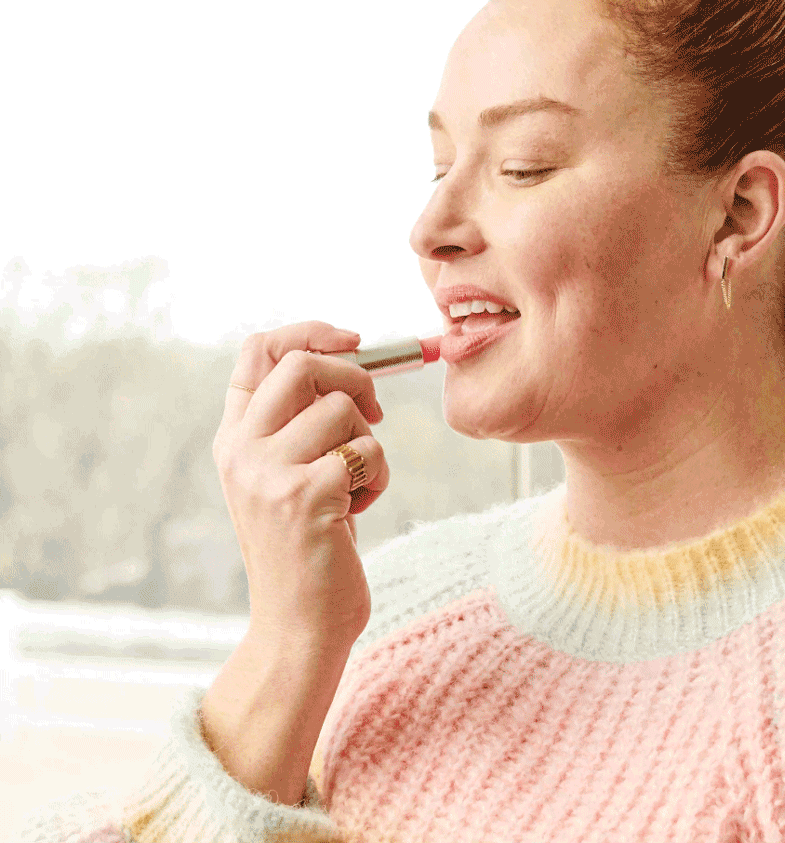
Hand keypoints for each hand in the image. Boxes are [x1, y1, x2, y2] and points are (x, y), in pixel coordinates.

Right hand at [212, 321, 388, 654]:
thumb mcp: (287, 476)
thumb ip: (300, 423)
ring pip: (343, 408)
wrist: (297, 626)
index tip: (353, 339)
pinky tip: (357, 511)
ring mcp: (268, 472)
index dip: (309, 331)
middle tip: (372, 412)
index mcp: (233, 439)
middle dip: (354, 376)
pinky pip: (368, 452)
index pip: (257, 352)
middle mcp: (241, 450)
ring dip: (368, 443)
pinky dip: (378, 477)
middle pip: (302, 364)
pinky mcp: (306, 496)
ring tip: (354, 486)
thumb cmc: (306, 547)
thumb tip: (353, 359)